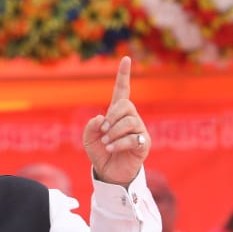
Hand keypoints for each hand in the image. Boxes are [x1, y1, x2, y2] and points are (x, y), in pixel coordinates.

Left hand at [82, 56, 148, 186]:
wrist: (108, 173)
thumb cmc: (100, 153)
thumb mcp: (89, 138)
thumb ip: (91, 126)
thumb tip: (102, 118)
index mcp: (117, 113)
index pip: (122, 90)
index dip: (123, 75)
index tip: (126, 59)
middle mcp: (131, 118)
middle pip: (126, 105)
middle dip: (112, 116)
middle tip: (103, 131)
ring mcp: (139, 131)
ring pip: (130, 121)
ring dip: (114, 132)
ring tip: (106, 143)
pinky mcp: (144, 144)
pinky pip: (134, 138)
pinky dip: (119, 143)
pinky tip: (111, 148)